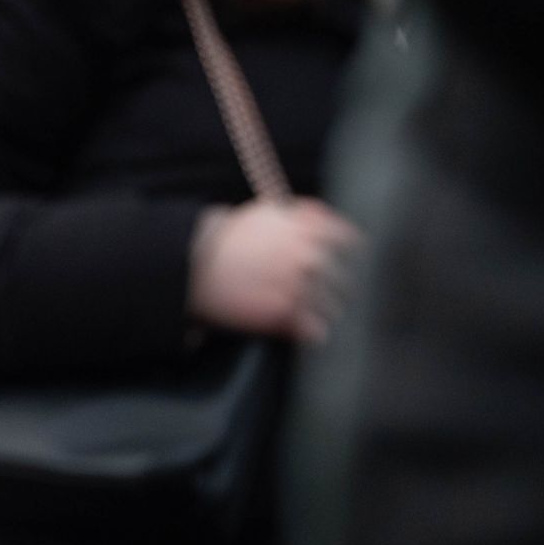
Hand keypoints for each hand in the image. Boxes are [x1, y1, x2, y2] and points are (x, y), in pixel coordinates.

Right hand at [188, 198, 361, 343]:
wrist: (195, 262)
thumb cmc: (228, 236)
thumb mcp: (267, 212)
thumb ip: (302, 213)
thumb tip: (325, 215)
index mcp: (309, 230)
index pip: (348, 242)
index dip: (346, 253)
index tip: (341, 262)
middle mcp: (310, 257)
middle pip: (343, 278)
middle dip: (335, 286)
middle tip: (322, 292)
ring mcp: (300, 286)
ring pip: (332, 307)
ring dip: (325, 311)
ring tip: (312, 314)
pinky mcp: (285, 313)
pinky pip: (316, 330)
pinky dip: (313, 332)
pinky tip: (307, 331)